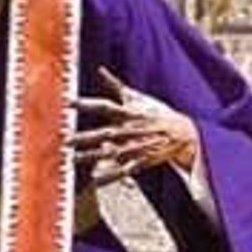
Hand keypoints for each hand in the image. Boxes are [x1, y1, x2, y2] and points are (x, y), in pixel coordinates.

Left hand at [72, 67, 198, 187]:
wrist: (184, 132)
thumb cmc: (158, 112)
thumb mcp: (138, 97)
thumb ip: (116, 85)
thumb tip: (100, 70)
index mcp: (130, 113)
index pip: (105, 106)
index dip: (87, 104)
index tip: (69, 102)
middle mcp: (132, 130)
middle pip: (105, 132)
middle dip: (86, 137)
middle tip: (67, 139)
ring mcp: (137, 146)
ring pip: (112, 153)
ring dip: (93, 156)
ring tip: (74, 158)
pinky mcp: (142, 161)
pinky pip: (125, 170)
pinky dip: (111, 176)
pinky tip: (96, 180)